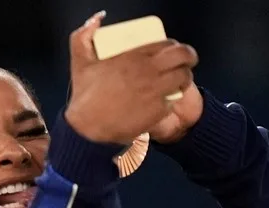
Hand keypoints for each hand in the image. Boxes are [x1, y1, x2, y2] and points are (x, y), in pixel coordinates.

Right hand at [64, 12, 199, 145]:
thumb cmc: (84, 94)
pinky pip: (174, 100)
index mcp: (134, 56)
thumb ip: (83, 35)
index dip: (173, 46)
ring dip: (185, 78)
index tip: (171, 51)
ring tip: (179, 81)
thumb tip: (98, 19)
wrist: (87, 127)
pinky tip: (167, 100)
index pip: (167, 44)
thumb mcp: (80, 60)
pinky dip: (173, 99)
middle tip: (186, 62)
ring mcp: (155, 91)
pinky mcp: (158, 110)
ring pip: (184, 78)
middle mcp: (148, 71)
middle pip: (183, 57)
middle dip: (189, 57)